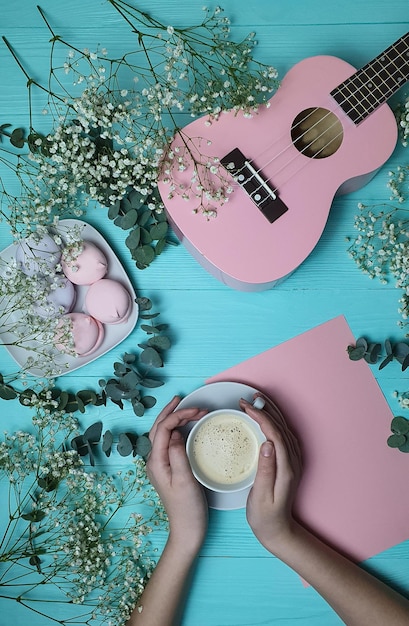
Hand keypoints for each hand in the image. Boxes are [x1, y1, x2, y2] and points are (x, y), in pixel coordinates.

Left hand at [147, 396, 208, 553]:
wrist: (187, 530)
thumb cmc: (187, 508)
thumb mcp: (184, 480)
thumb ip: (177, 455)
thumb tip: (174, 434)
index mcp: (156, 462)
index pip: (163, 429)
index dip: (178, 416)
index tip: (198, 411)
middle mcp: (154, 461)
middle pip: (158, 428)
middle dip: (173, 412)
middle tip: (188, 401)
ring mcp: (160, 464)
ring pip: (162, 434)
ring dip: (173, 419)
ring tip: (184, 407)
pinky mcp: (168, 468)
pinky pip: (168, 442)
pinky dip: (175, 430)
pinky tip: (184, 428)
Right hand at [239, 394, 301, 553]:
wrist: (278, 531)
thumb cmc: (265, 517)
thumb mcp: (261, 496)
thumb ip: (265, 470)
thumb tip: (267, 444)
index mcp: (286, 468)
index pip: (274, 434)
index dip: (261, 417)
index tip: (246, 407)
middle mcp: (293, 461)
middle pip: (281, 427)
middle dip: (265, 409)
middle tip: (248, 398)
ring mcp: (293, 461)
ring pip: (283, 429)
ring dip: (270, 412)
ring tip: (256, 401)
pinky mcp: (289, 462)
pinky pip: (283, 436)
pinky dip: (274, 422)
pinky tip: (266, 418)